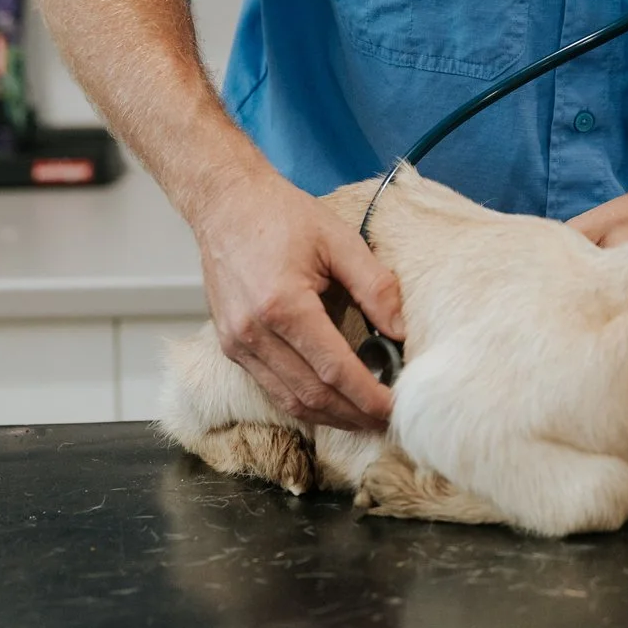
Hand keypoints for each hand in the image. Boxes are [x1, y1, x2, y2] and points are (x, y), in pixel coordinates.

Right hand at [192, 163, 405, 431]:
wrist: (226, 204)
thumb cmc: (282, 216)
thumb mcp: (339, 239)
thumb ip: (375, 286)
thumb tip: (401, 332)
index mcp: (283, 305)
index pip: (334, 369)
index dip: (368, 397)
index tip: (397, 409)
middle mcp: (254, 333)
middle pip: (311, 395)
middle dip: (354, 416)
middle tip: (388, 423)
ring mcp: (237, 344)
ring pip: (289, 400)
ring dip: (330, 417)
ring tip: (365, 420)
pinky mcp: (231, 347)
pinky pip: (272, 388)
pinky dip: (305, 402)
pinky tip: (332, 402)